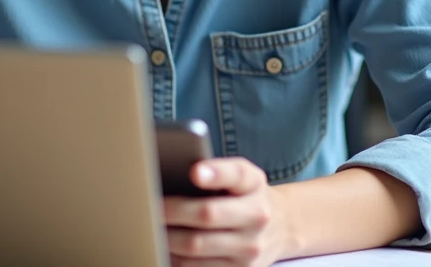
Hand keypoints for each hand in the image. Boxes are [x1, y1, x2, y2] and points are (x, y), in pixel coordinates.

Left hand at [162, 157, 295, 266]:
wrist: (280, 227)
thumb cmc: (246, 196)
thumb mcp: (242, 176)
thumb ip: (215, 172)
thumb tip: (171, 175)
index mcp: (254, 184)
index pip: (237, 174)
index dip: (215, 173)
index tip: (194, 171)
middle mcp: (257, 216)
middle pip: (207, 214)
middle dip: (172, 211)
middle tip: (149, 206)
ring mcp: (250, 248)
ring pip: (197, 246)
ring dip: (167, 237)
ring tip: (150, 226)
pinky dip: (176, 257)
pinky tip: (164, 245)